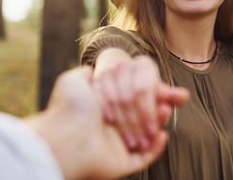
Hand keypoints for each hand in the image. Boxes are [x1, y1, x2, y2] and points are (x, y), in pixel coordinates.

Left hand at [26, 66, 183, 179]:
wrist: (64, 138)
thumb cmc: (69, 110)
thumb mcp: (73, 82)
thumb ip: (84, 74)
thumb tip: (91, 69)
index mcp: (102, 110)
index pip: (131, 100)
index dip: (147, 93)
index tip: (160, 87)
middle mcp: (109, 128)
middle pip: (141, 116)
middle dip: (156, 107)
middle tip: (167, 99)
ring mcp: (116, 146)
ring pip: (146, 135)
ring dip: (158, 122)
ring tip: (166, 111)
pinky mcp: (122, 163)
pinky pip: (145, 157)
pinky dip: (156, 147)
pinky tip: (162, 134)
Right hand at [94, 54, 189, 151]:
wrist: (117, 77)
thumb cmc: (143, 88)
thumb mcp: (158, 93)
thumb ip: (171, 97)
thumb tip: (184, 96)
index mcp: (144, 66)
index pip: (145, 89)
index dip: (149, 112)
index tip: (153, 132)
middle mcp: (125, 65)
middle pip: (129, 96)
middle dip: (136, 122)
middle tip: (142, 143)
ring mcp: (109, 72)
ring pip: (114, 99)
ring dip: (122, 123)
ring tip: (130, 142)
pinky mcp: (95, 80)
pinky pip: (99, 98)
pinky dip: (106, 112)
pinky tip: (112, 126)